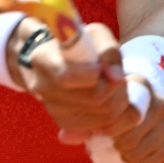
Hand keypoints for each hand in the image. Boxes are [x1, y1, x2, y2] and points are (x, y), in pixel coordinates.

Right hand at [13, 22, 129, 134]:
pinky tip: (109, 99)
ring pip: (105, 115)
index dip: (92, 75)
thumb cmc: (80, 44)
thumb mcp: (95, 35)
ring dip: (120, 100)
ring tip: (115, 86)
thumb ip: (108, 51)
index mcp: (43, 58)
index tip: (102, 68)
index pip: (66, 76)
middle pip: (96, 98)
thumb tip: (117, 78)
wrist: (60, 59)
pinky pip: (105, 127)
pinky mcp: (67, 124)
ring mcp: (54, 109)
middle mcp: (43, 86)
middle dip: (117, 87)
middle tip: (119, 76)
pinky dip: (116, 114)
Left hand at [88, 78, 163, 162]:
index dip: (108, 129)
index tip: (94, 133)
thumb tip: (64, 137)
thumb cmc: (113, 99)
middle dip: (109, 148)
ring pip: (138, 152)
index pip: (127, 114)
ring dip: (117, 160)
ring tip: (102, 157)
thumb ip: (81, 117)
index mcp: (142, 85)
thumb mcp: (98, 99)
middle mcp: (160, 102)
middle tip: (95, 149)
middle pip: (131, 139)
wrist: (141, 100)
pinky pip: (150, 162)